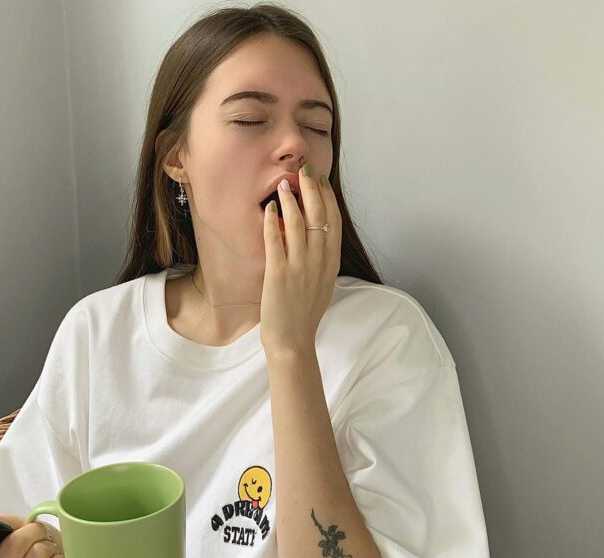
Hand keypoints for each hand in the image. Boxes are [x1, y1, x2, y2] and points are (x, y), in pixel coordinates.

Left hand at [260, 166, 341, 353]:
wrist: (293, 340)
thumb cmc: (305, 312)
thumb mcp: (323, 282)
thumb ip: (322, 258)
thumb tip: (315, 234)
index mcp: (332, 262)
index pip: (334, 220)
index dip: (328, 196)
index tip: (321, 180)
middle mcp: (319, 260)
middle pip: (319, 214)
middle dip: (311, 188)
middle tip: (303, 171)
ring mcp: (300, 266)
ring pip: (297, 222)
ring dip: (291, 198)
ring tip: (283, 183)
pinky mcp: (279, 273)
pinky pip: (275, 239)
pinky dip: (272, 221)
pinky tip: (269, 208)